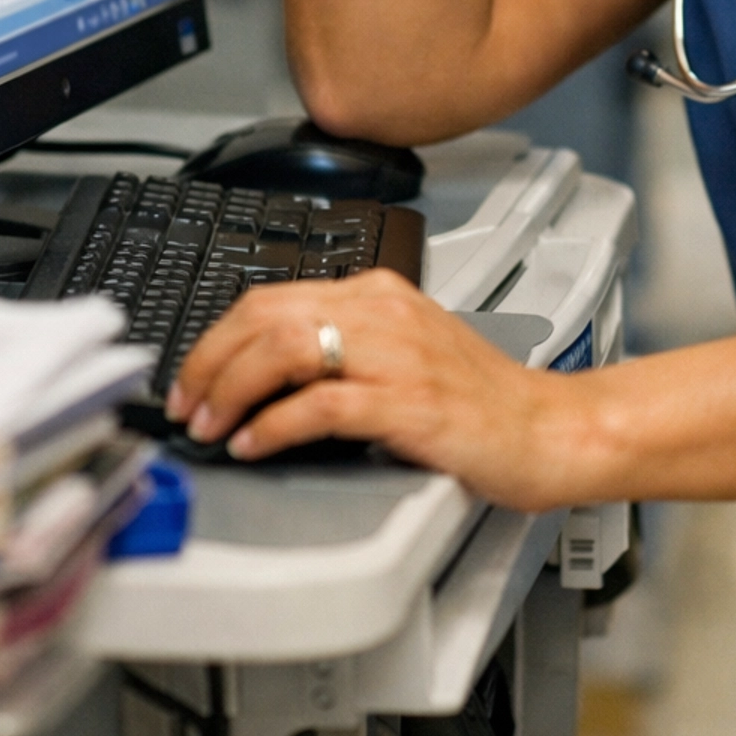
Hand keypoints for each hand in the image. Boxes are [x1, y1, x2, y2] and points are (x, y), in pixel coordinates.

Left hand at [167, 269, 585, 511]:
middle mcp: (384, 312)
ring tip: (210, 424)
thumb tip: (264, 374)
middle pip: (267, 316)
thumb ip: (344, 350)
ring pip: (285, 349)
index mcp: (380, 292)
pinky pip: (321, 404)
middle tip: (186, 403)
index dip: (217, 337)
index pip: (272, 296)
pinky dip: (274, 425)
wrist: (549, 429)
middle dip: (210, 361)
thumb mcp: (405, 353)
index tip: (193, 375)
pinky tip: (255, 444)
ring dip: (231, 390)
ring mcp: (397, 355)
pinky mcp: (408, 403)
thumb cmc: (482, 402)